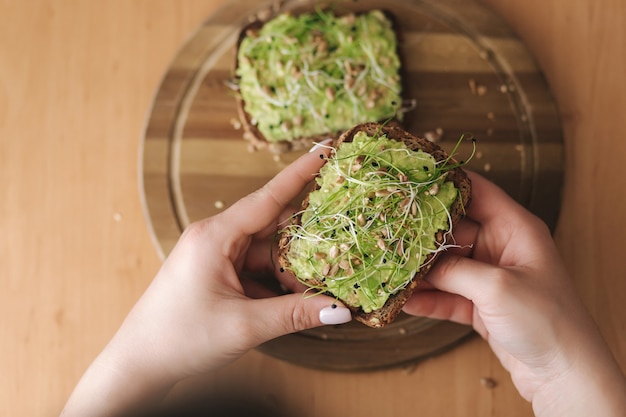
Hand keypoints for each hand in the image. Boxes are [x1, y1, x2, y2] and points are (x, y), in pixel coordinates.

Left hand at [60, 144, 351, 416]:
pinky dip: (277, 284)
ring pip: (269, 252)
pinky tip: (294, 302)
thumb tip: (341, 308)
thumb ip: (295, 313)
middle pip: (274, 227)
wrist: (139, 365)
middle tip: (336, 257)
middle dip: (305, 245)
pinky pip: (258, 269)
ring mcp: (216, 256)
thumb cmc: (180, 339)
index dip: (300, 173)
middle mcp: (216, 239)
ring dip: (292, 272)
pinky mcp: (218, 274)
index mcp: (215, 237)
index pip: (268, 197)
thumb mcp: (245, 326)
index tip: (326, 151)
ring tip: (315, 294)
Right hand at [403, 172, 625, 415]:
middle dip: (422, 234)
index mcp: (515, 229)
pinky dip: (426, 297)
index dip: (445, 182)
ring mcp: (489, 277)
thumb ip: (454, 270)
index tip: (411, 179)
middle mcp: (501, 247)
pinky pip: (446, 294)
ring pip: (445, 265)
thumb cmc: (547, 320)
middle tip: (388, 230)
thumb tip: (419, 263)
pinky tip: (402, 299)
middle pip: (453, 229)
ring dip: (420, 270)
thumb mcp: (497, 287)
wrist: (563, 373)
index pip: (476, 191)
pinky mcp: (480, 304)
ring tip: (389, 267)